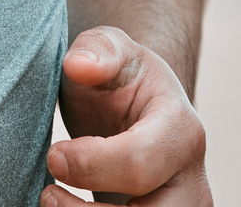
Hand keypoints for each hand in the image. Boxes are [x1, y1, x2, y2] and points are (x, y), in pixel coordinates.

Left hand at [45, 26, 209, 204]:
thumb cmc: (121, 81)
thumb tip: (80, 65)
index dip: (88, 166)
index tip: (53, 155)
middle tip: (47, 194)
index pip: (139, 165)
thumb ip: (97, 49)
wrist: (140, 114)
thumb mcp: (110, 50)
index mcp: (182, 131)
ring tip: (54, 204)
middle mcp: (193, 184)